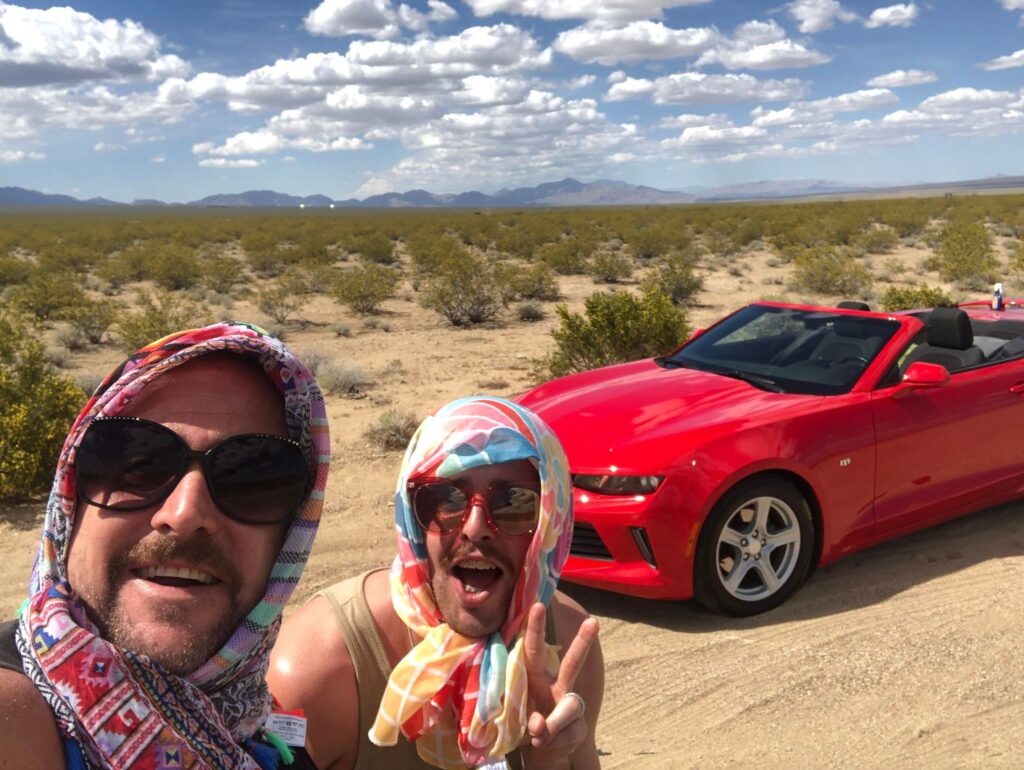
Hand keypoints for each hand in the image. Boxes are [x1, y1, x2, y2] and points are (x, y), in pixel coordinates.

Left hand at [520, 602, 598, 767]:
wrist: (539, 750)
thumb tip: (539, 725)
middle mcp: (556, 687)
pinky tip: (545, 743)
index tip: (538, 605)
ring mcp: (569, 707)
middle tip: (593, 621)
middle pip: (572, 663)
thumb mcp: (512, 719)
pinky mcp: (578, 727)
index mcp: (534, 677)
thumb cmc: (521, 723)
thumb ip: (523, 718)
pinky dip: (554, 741)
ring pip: (573, 705)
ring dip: (557, 721)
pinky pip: (569, 733)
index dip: (535, 628)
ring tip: (537, 734)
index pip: (534, 649)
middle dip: (582, 642)